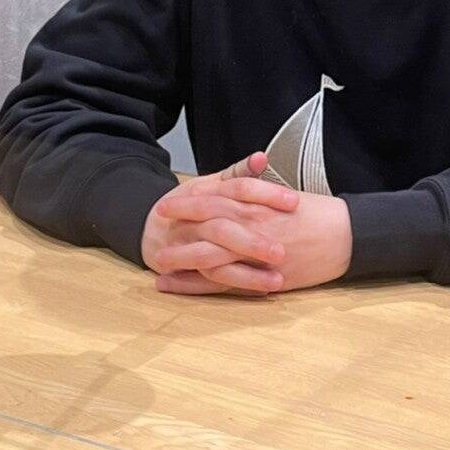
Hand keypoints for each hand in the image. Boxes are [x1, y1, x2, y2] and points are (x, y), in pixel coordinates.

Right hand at [140, 151, 296, 294]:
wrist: (154, 225)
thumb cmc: (197, 202)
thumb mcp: (214, 183)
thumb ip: (240, 171)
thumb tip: (261, 158)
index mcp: (206, 193)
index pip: (239, 189)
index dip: (267, 193)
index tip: (294, 202)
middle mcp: (196, 220)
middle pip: (224, 229)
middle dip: (252, 242)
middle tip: (281, 252)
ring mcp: (190, 245)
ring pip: (214, 260)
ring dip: (246, 273)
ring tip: (277, 280)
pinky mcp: (190, 268)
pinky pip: (211, 281)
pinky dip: (234, 285)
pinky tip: (261, 291)